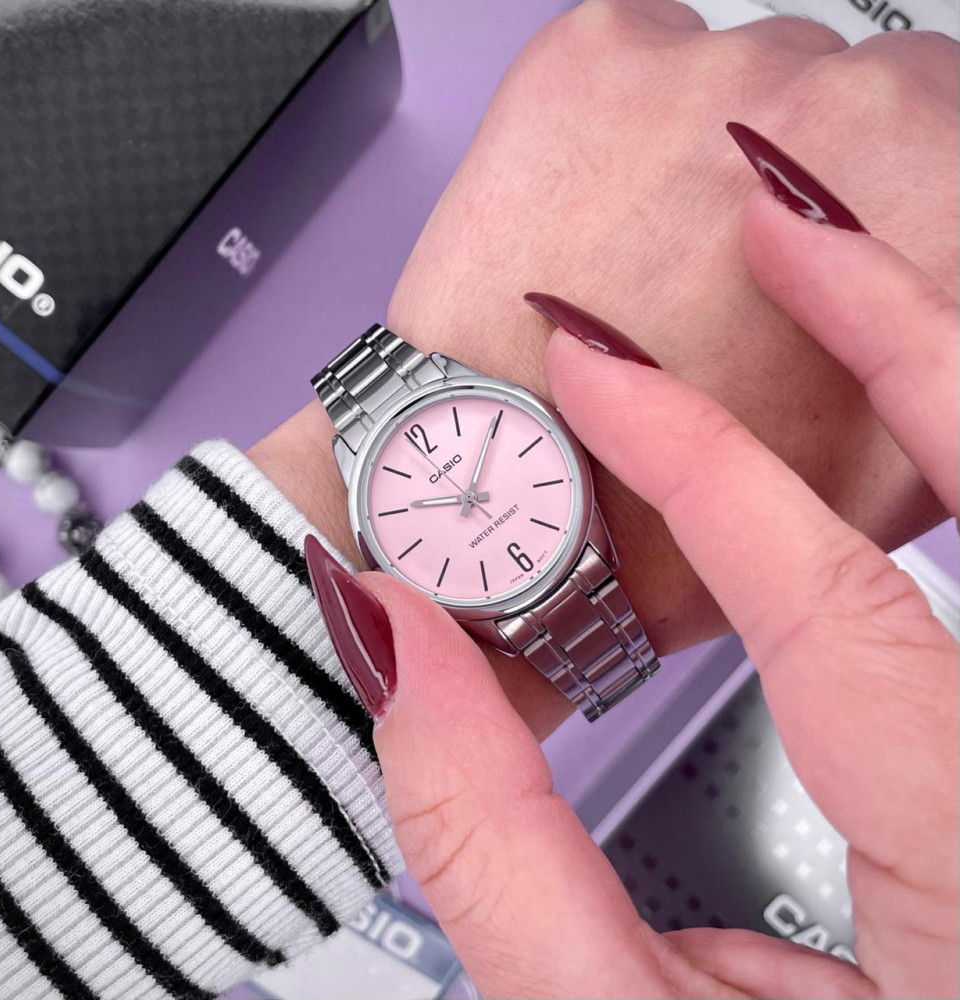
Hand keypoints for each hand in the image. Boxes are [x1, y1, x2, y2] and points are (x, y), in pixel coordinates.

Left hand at [251, 0, 957, 736]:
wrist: (522, 491)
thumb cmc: (685, 499)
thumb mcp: (883, 459)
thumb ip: (929, 348)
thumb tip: (931, 296)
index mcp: (935, 194)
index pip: (935, 123)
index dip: (873, 195)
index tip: (825, 237)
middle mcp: (838, 105)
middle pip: (839, 86)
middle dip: (792, 163)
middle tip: (729, 258)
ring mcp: (708, 72)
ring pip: (733, 69)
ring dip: (700, 139)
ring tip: (648, 248)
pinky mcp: (593, 60)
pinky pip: (635, 52)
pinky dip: (618, 120)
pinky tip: (597, 215)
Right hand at [306, 155, 958, 996]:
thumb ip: (487, 839)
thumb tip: (397, 643)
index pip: (834, 610)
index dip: (690, 460)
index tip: (583, 361)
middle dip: (897, 328)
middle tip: (782, 221)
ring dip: (934, 372)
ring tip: (836, 273)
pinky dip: (939, 466)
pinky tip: (881, 420)